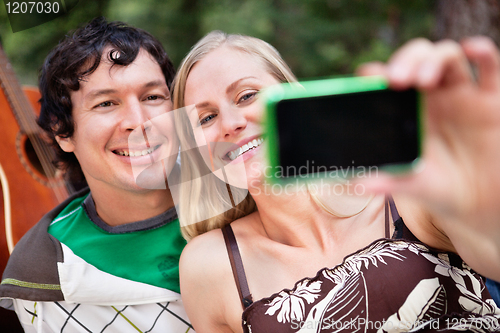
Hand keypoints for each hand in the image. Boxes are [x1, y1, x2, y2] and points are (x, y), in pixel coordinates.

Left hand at [357, 37, 499, 278]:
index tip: (366, 77)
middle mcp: (430, 96)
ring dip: (432, 60)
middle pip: (416, 58)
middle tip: (395, 80)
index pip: (387, 79)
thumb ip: (384, 181)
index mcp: (405, 109)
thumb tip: (354, 186)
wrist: (473, 202)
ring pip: (447, 56)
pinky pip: (490, 68)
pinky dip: (483, 52)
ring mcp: (460, 94)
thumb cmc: (435, 186)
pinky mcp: (489, 100)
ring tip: (423, 80)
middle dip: (404, 61)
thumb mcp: (409, 184)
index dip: (377, 73)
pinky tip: (472, 49)